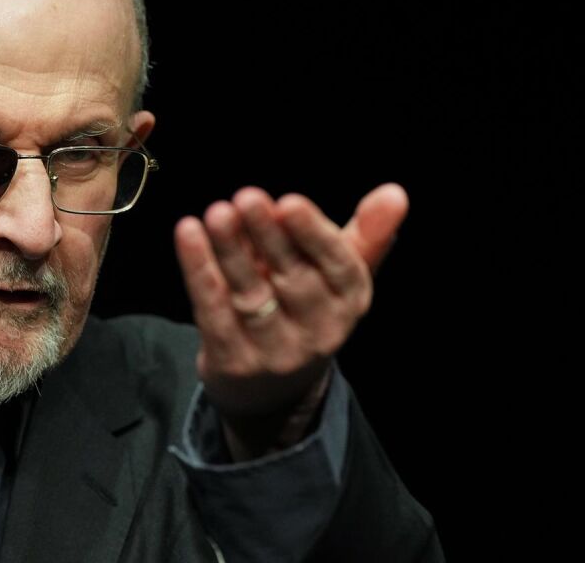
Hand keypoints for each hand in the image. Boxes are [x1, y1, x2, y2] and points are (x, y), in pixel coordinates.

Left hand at [174, 183, 408, 459]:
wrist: (271, 391)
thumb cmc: (306, 311)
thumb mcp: (341, 277)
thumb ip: (366, 234)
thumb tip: (395, 193)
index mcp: (349, 303)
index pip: (339, 268)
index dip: (314, 235)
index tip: (289, 202)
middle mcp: (317, 331)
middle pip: (292, 279)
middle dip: (268, 236)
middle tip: (247, 197)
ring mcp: (273, 351)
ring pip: (251, 295)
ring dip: (231, 252)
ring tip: (218, 213)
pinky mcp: (232, 360)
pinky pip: (213, 311)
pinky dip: (199, 271)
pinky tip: (189, 234)